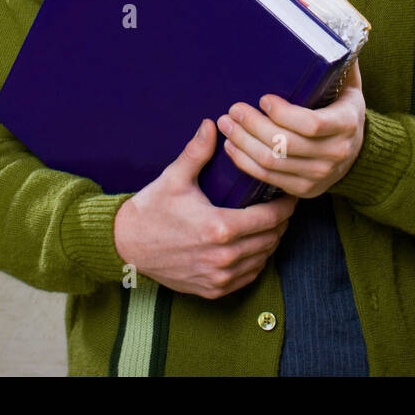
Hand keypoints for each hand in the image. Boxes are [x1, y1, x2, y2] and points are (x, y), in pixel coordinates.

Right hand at [113, 119, 296, 298]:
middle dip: (280, 222)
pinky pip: (247, 278)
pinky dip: (255, 262)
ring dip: (270, 242)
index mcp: (220, 227)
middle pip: (271, 239)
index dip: (285, 205)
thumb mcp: (174, 177)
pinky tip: (253, 246)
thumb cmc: (151, 209)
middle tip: (282, 205)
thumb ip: (197, 151)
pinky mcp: (212, 290)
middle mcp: (223, 257)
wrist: (125, 244)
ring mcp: (218, 278)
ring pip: (262, 260)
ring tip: (270, 224)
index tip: (289, 194)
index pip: (270, 218)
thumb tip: (212, 124)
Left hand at [217, 59, 365, 199]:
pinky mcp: (305, 189)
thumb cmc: (344, 108)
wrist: (359, 152)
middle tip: (234, 108)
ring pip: (273, 162)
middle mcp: (335, 153)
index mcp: (347, 123)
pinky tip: (232, 147)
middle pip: (285, 144)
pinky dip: (246, 163)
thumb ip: (337, 60)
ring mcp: (320, 175)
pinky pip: (269, 178)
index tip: (263, 99)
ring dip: (243, 143)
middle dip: (253, 125)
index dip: (283, 114)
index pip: (311, 124)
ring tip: (227, 125)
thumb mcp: (349, 84)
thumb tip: (322, 28)